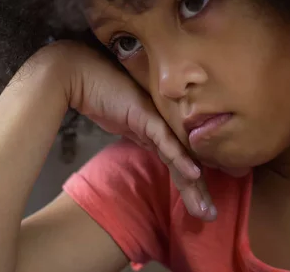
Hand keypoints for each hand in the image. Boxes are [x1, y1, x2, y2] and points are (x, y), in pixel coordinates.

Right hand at [35, 41, 216, 220]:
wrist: (80, 74)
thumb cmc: (100, 95)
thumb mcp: (125, 122)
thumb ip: (140, 134)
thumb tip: (149, 147)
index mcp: (160, 129)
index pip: (180, 161)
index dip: (190, 184)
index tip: (200, 206)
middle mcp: (164, 125)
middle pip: (185, 162)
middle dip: (197, 192)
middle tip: (209, 215)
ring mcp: (157, 120)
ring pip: (181, 157)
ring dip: (193, 186)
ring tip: (204, 209)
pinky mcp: (146, 116)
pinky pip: (166, 142)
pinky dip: (180, 159)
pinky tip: (195, 174)